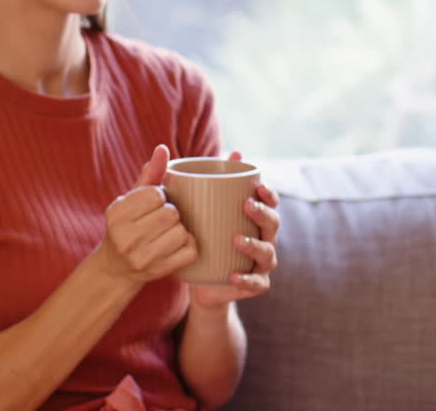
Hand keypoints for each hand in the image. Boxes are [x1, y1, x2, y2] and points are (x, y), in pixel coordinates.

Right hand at [96, 144, 198, 285]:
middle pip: (171, 214)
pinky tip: (177, 245)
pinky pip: (190, 252)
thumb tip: (163, 149)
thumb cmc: (127, 226)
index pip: (155, 195)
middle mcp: (124, 237)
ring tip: (169, 232)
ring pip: (181, 233)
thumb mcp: (131, 200)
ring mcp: (140, 258)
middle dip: (172, 213)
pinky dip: (189, 246)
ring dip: (181, 230)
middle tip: (164, 219)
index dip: (160, 197)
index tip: (154, 204)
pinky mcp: (157, 272)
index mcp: (116, 214)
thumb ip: (149, 175)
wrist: (115, 268)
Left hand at [190, 151, 280, 308]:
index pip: (269, 200)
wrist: (196, 280)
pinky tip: (233, 276)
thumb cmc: (197, 236)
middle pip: (273, 223)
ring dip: (255, 245)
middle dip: (263, 213)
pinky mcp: (254, 285)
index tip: (257, 185)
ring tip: (237, 239)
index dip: (269, 192)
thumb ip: (176, 182)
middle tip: (246, 205)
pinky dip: (246, 280)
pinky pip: (256, 283)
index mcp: (253, 216)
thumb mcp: (187, 210)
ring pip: (267, 252)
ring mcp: (261, 263)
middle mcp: (263, 237)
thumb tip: (162, 150)